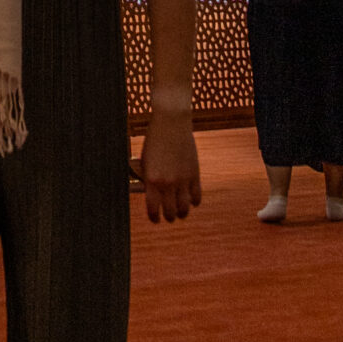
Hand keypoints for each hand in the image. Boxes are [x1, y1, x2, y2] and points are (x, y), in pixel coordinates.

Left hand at [139, 108, 200, 223]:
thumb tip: (151, 197)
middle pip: (170, 213)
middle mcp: (167, 183)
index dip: (154, 218)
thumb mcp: (145, 161)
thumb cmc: (154, 141)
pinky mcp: (194, 174)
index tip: (156, 219)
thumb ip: (147, 180)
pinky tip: (191, 200)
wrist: (171, 122)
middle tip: (169, 216)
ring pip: (185, 209)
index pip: (153, 210)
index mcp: (151, 180)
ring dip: (182, 213)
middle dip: (169, 217)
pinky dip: (194, 202)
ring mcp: (182, 180)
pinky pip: (197, 197)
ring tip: (180, 212)